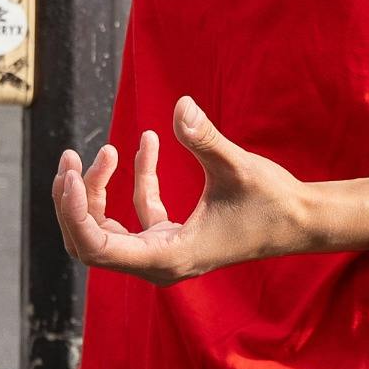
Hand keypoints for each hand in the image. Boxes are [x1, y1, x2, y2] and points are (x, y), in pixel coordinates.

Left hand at [49, 97, 368, 280]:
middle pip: (90, 242)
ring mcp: (164, 253)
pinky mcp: (173, 238)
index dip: (74, 212)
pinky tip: (144, 142)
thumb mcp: (236, 167)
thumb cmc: (272, 200)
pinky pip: (136, 214)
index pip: (97, 247)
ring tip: (105, 150)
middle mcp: (160, 263)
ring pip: (106, 231)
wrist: (301, 221)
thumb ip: (206, 139)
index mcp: (167, 257)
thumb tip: (181, 105)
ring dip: (97, 192)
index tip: (69, 173)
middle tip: (67, 159)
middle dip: (74, 201)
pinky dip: (132, 181)